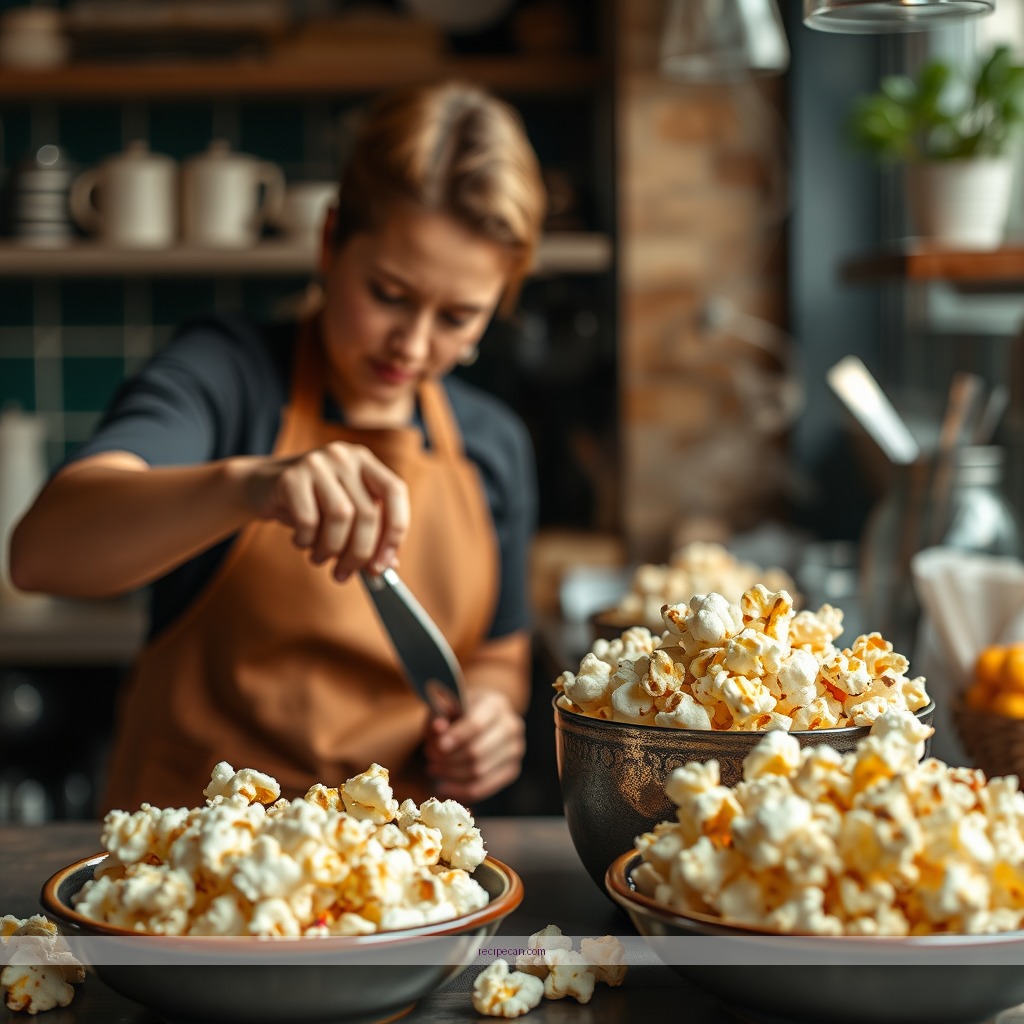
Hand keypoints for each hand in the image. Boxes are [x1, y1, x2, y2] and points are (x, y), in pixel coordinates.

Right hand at [245, 441, 409, 579]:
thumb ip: (368, 535)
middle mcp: (345, 456)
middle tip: (345, 573)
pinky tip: (301, 542)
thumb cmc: (309, 504)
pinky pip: (308, 519)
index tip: (383, 565)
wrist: (258, 486)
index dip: (394, 532)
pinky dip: (307, 540)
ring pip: (341, 516)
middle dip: (359, 553)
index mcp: (365, 462)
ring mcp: (318, 462)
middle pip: (367, 512)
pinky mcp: (291, 476)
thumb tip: (389, 566)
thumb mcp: (341, 516)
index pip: (395, 492)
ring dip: (331, 549)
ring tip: (320, 558)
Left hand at [423, 689, 525, 803]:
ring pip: (479, 772)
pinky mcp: (513, 769)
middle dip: (449, 760)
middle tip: (430, 759)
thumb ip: (439, 714)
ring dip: (451, 775)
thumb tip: (438, 728)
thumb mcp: (446, 705)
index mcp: (495, 705)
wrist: (484, 718)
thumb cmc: (460, 711)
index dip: (457, 737)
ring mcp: (515, 749)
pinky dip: (461, 791)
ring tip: (433, 770)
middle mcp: (511, 726)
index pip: (477, 724)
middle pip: (477, 751)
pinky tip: (444, 787)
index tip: (438, 747)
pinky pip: (484, 788)